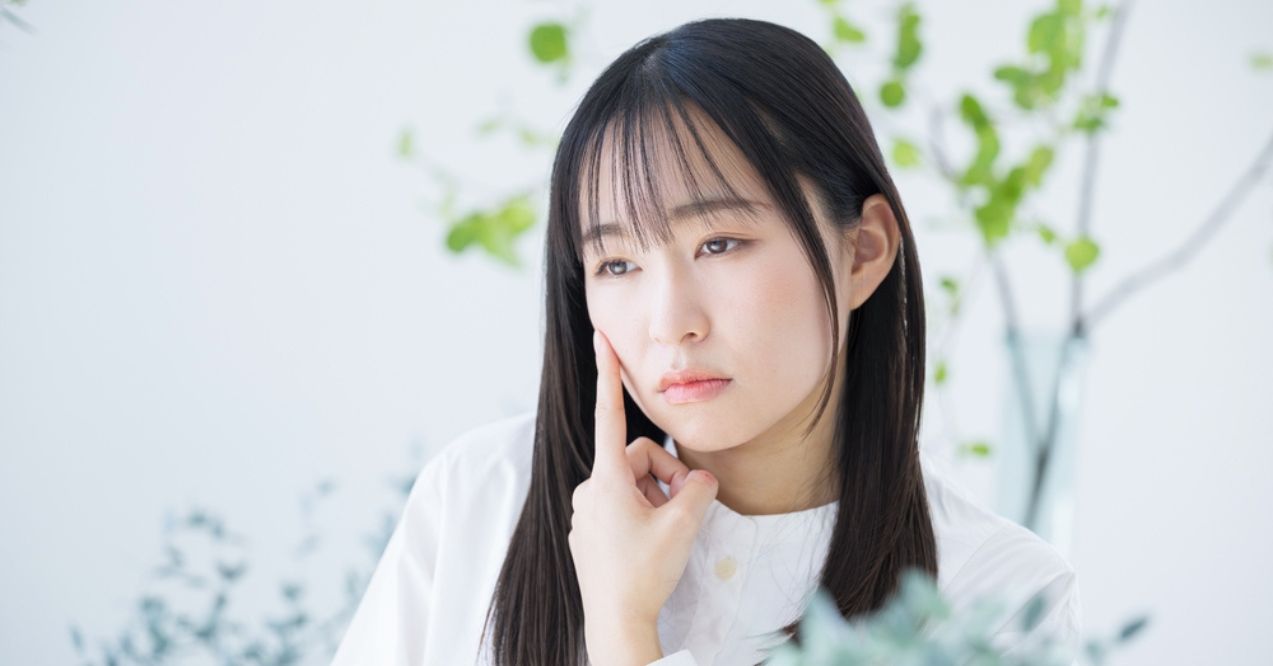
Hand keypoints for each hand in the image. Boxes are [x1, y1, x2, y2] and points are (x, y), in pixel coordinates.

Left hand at [569, 330, 719, 665]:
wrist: (617, 622)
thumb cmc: (644, 573)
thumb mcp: (683, 524)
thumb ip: (699, 489)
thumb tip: (701, 479)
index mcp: (607, 480)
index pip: (610, 415)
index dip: (608, 374)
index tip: (601, 338)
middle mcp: (591, 491)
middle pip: (637, 458)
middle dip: (665, 476)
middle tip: (684, 507)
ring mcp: (588, 513)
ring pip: (633, 485)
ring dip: (657, 499)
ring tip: (668, 531)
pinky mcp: (591, 533)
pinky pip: (623, 508)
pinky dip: (644, 516)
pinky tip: (651, 546)